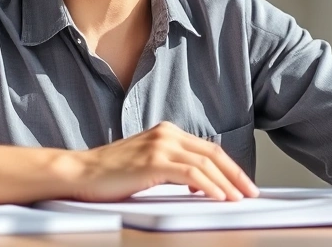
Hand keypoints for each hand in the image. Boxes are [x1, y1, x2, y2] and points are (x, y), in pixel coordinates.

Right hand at [70, 121, 259, 201]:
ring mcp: (160, 146)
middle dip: (236, 174)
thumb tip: (201, 185)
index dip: (230, 167)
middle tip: (250, 192)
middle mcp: (167, 134)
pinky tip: (218, 197)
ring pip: (205, 163)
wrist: (81, 173)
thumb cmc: (110, 174)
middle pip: (213, 153)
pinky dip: (209, 186)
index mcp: (167, 132)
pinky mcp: (153, 161)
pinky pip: (191, 174)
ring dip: (226, 183)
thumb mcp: (147, 164)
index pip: (208, 149)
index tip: (243, 184)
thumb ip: (172, 167)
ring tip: (238, 199)